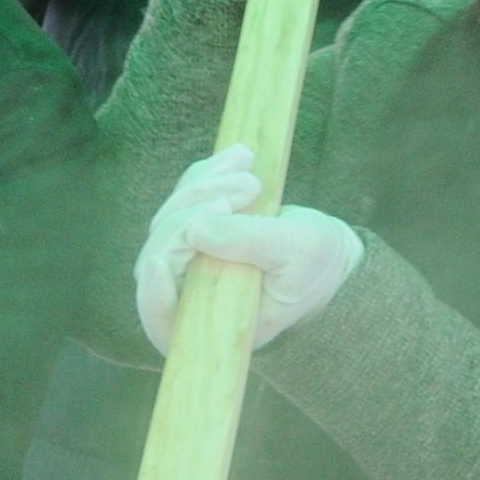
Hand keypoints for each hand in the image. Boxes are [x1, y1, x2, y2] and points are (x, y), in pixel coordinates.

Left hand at [134, 141, 362, 354]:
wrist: (326, 252)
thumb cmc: (315, 266)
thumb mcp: (296, 252)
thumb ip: (249, 244)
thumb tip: (196, 231)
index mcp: (214, 322)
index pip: (163, 321)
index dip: (154, 296)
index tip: (161, 262)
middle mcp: (191, 295)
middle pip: (160, 257)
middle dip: (195, 214)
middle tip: (247, 189)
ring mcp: (186, 261)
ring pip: (168, 221)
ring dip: (204, 188)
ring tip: (252, 172)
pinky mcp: (192, 229)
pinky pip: (184, 197)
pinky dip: (207, 175)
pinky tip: (242, 158)